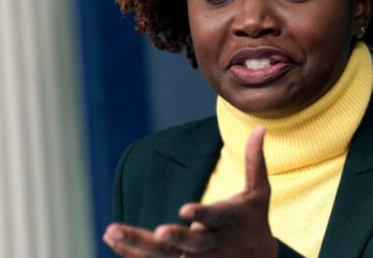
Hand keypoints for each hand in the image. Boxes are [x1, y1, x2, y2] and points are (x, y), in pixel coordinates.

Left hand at [103, 126, 277, 257]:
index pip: (215, 218)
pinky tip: (112, 240)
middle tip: (158, 232)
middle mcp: (213, 244)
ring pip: (166, 257)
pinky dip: (133, 253)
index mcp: (229, 221)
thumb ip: (254, 161)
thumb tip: (260, 128)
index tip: (184, 209)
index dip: (201, 214)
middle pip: (190, 244)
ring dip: (138, 246)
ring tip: (112, 231)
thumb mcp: (259, 192)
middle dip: (175, 238)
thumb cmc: (254, 219)